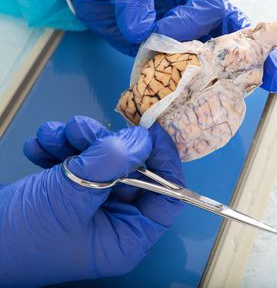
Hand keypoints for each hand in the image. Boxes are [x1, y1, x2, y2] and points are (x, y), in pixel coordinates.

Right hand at [0, 116, 182, 285]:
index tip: (150, 130)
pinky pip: (74, 165)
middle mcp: (113, 222)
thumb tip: (142, 138)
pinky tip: (39, 148)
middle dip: (104, 144)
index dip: (164, 162)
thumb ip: (111, 163)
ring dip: (77, 142)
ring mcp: (88, 207)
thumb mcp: (71, 196)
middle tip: (80, 128)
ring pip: (100, 162)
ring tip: (53, 135)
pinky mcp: (65, 195)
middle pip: (130, 171)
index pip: (167, 197)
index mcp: (127, 237)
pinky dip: (58, 150)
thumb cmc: (20, 235)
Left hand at [65, 0, 276, 92]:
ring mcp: (188, 32)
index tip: (162, 34)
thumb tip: (142, 27)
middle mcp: (198, 7)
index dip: (192, 23)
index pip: (210, 5)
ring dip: (238, 76)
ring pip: (222, 55)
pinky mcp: (174, 53)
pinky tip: (217, 103)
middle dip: (260, 55)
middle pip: (236, 32)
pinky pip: (193, 70)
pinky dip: (202, 87)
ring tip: (259, 96)